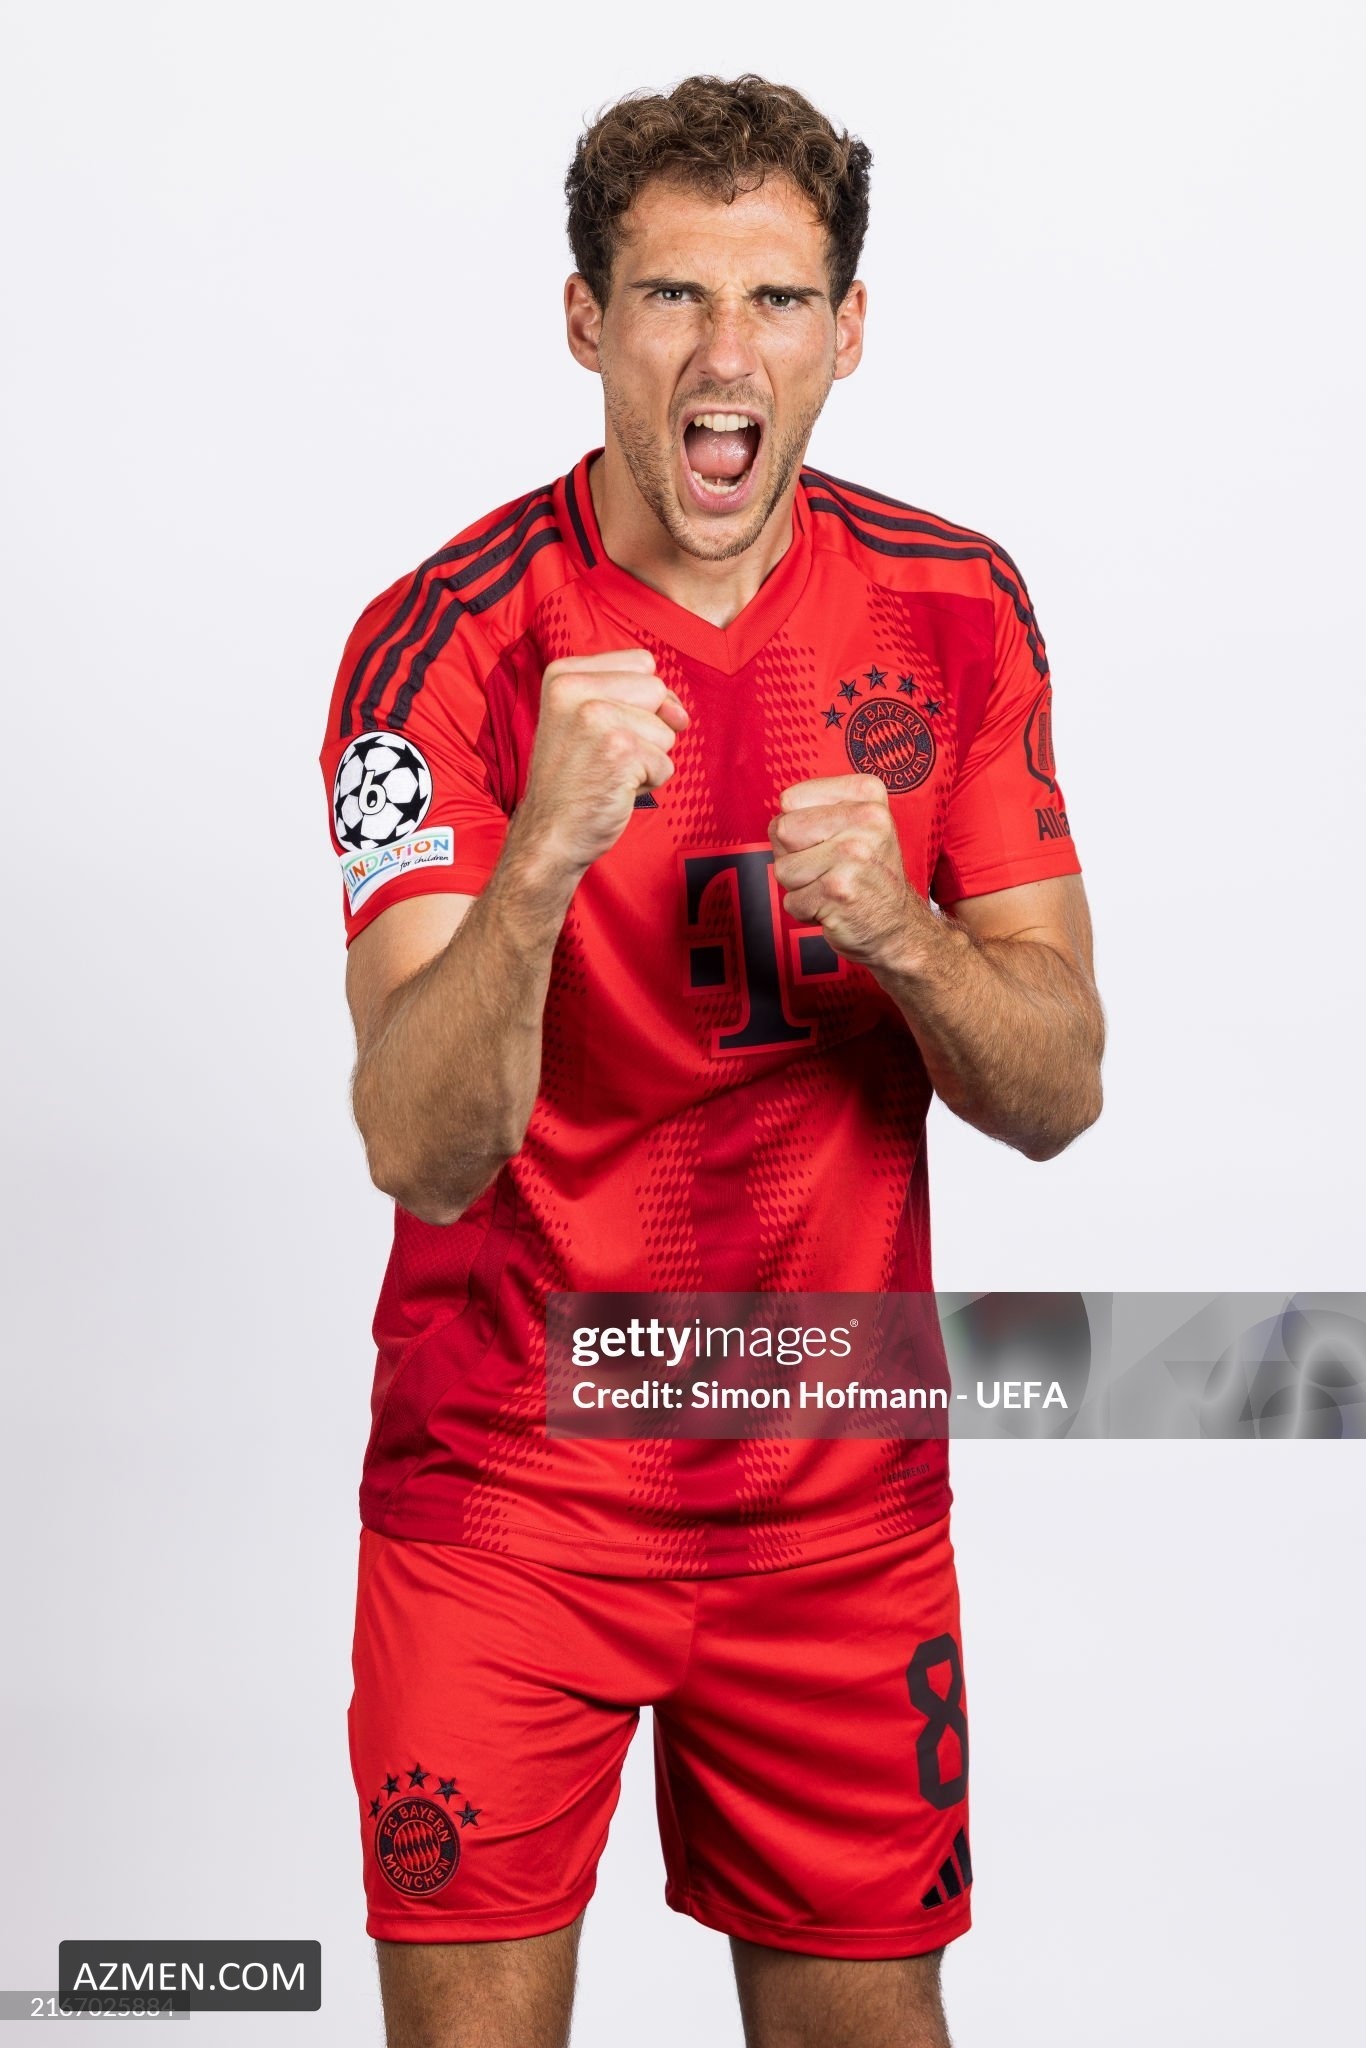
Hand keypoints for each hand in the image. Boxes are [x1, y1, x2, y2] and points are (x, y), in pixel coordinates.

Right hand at [517, 650, 689, 873]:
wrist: (549, 833)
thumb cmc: (573, 780)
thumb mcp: (588, 719)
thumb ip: (636, 697)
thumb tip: (680, 712)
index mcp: (564, 674)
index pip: (641, 663)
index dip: (641, 700)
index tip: (607, 727)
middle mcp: (575, 690)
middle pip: (656, 690)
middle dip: (646, 728)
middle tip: (605, 753)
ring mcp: (597, 719)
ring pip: (666, 729)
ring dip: (647, 759)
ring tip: (608, 771)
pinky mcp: (620, 752)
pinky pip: (666, 764)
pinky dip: (648, 784)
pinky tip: (613, 788)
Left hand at [768, 773, 936, 969]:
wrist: (897, 924)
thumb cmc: (867, 871)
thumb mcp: (857, 822)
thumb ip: (815, 807)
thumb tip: (777, 821)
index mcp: (867, 793)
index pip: (791, 799)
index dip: (797, 824)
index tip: (826, 838)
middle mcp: (867, 819)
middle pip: (782, 830)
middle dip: (792, 855)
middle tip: (825, 866)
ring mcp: (853, 856)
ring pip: (783, 868)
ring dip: (798, 885)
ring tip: (829, 885)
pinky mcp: (839, 891)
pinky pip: (791, 901)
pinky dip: (805, 910)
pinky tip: (832, 905)